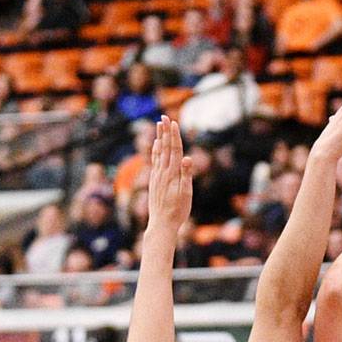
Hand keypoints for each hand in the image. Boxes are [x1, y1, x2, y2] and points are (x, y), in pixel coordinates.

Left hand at [146, 117, 192, 236]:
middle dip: (165, 132)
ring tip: (159, 124)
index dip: (174, 136)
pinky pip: (155, 161)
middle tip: (164, 117)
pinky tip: (155, 144)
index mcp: (172, 174)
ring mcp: (157, 176)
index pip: (174, 150)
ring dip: (159, 137)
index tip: (173, 122)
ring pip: (158, 152)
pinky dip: (155, 150)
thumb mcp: (186, 195)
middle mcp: (163, 172)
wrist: (161, 225)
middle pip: (165, 148)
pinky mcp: (154, 181)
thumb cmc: (177, 212)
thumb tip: (187, 158)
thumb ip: (186, 175)